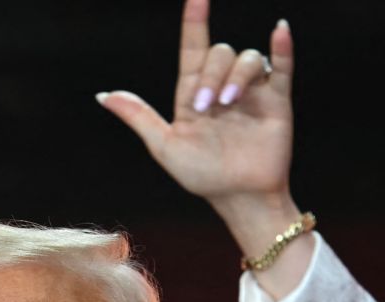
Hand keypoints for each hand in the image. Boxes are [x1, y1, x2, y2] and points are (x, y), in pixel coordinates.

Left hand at [97, 0, 295, 216]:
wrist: (239, 198)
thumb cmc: (202, 176)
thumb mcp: (164, 147)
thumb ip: (138, 117)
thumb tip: (102, 95)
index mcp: (194, 92)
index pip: (193, 47)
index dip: (195, 20)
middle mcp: (223, 87)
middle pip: (219, 54)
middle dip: (211, 75)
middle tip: (206, 107)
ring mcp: (251, 93)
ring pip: (247, 59)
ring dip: (236, 75)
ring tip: (229, 102)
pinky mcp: (277, 101)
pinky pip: (281, 67)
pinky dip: (282, 48)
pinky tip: (279, 32)